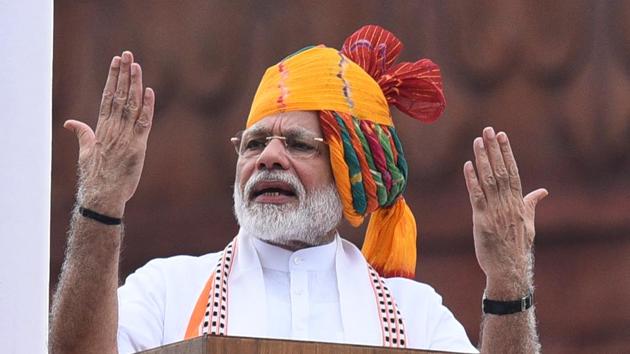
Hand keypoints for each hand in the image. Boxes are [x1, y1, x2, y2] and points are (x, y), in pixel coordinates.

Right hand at [64, 51, 154, 216]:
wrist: (102, 196)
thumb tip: (69, 122)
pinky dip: (147, 107)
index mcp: (101, 129)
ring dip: (135, 84)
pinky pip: (144, 123)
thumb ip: (82, 134)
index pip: (107, 97)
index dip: (112, 78)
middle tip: (127, 54)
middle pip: (119, 96)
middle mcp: (114, 129)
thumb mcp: (86, 152)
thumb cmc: (95, 177)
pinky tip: (149, 91)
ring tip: (136, 65)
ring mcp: (126, 137)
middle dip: (123, 74)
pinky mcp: (138, 147)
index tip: (115, 62)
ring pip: (131, 106)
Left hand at [463, 127, 547, 298]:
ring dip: (482, 159)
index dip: (506, 152)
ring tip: (477, 141)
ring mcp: (495, 212)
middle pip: (500, 171)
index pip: (512, 171)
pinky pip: (476, 197)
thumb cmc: (517, 247)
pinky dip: (472, 180)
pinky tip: (468, 165)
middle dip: (494, 149)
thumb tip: (542, 191)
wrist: (510, 269)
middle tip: (488, 130)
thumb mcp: (529, 224)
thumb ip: (531, 204)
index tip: (502, 136)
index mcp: (518, 203)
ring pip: (488, 180)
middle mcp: (508, 204)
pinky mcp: (482, 221)